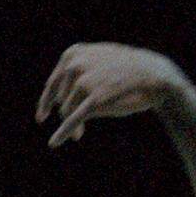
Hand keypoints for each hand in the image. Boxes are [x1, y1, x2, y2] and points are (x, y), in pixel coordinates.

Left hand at [35, 42, 184, 146]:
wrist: (153, 75)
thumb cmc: (130, 70)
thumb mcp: (100, 60)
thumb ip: (81, 68)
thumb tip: (64, 88)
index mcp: (72, 53)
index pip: (54, 83)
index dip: (47, 102)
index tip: (42, 117)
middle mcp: (74, 65)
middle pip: (61, 98)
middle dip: (65, 115)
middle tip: (76, 132)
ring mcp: (83, 81)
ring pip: (67, 110)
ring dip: (72, 126)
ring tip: (79, 135)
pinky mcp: (94, 99)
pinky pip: (73, 119)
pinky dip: (63, 132)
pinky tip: (55, 143)